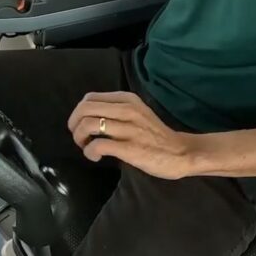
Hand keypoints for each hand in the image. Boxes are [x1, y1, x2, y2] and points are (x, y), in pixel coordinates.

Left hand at [67, 92, 200, 179]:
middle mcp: (127, 109)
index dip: (78, 113)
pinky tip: (96, 157)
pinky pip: (97, 145)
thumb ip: (116, 110)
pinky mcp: (129, 147)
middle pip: (85, 108)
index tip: (82, 127)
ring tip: (87, 147)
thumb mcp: (137, 112)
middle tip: (80, 138)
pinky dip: (90, 152)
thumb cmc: (155, 135)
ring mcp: (128, 128)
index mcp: (127, 99)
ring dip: (80, 139)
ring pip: (88, 125)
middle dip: (75, 125)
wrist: (180, 152)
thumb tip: (88, 117)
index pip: (90, 98)